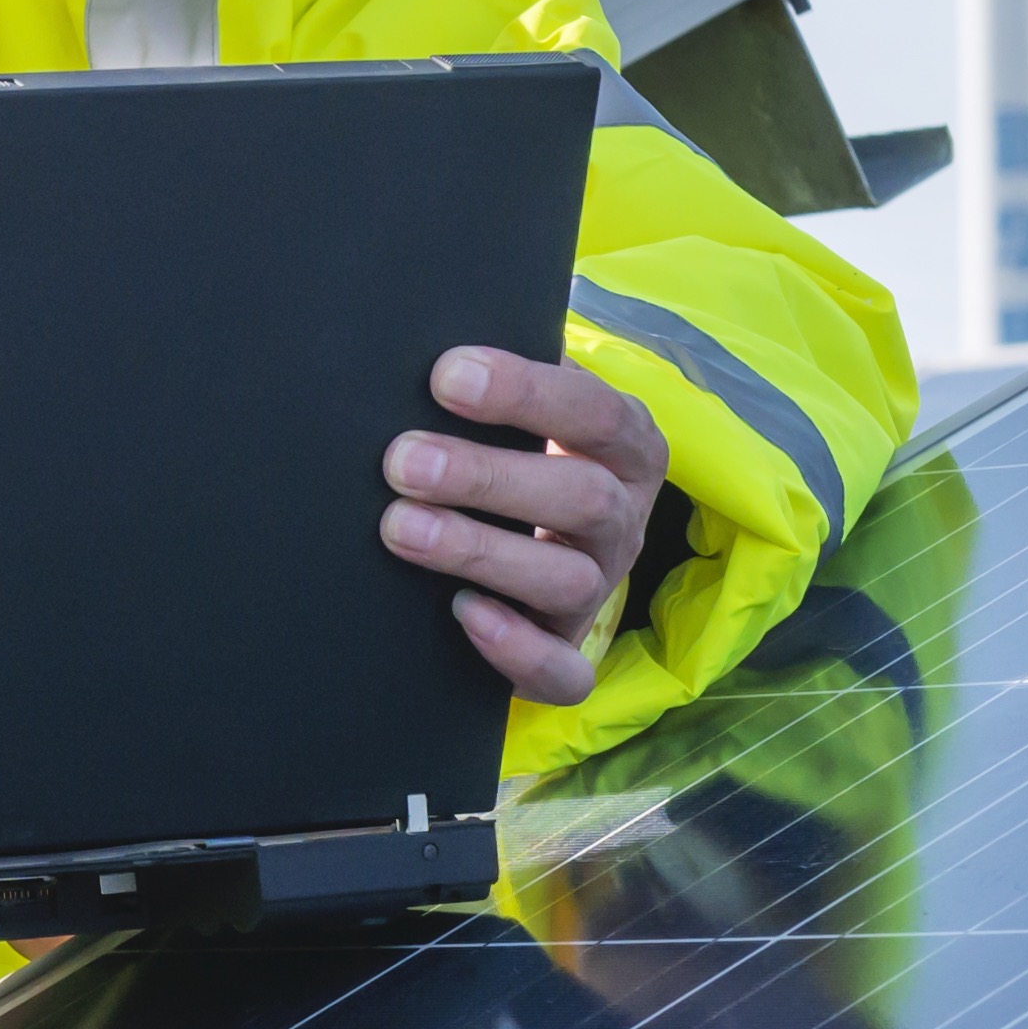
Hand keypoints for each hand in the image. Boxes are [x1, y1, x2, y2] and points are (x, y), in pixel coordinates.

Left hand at [386, 343, 665, 705]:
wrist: (540, 533)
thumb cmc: (521, 449)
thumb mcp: (527, 414)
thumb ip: (498, 388)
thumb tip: (425, 358)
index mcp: (625, 443)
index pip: (594, 411)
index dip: (525, 394)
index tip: (446, 377)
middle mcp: (624, 516)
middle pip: (582, 498)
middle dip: (487, 477)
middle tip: (403, 460)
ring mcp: (601, 586)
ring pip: (567, 580)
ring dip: (481, 551)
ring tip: (401, 527)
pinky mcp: (569, 645)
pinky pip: (565, 670)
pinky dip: (517, 648)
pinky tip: (462, 613)